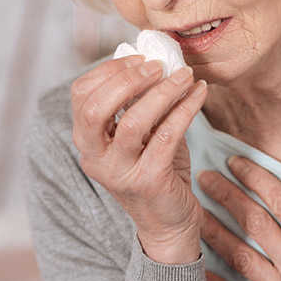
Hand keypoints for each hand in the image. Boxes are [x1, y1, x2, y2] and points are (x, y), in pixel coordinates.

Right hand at [71, 54, 207, 262]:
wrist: (169, 222)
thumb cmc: (155, 169)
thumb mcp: (141, 134)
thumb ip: (138, 102)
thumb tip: (152, 58)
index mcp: (86, 142)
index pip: (81, 95)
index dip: (109, 70)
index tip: (140, 58)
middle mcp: (96, 159)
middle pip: (96, 108)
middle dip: (128, 80)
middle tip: (158, 66)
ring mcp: (120, 172)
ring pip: (133, 121)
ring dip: (162, 91)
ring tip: (185, 75)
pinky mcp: (149, 180)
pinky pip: (168, 134)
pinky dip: (186, 108)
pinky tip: (199, 94)